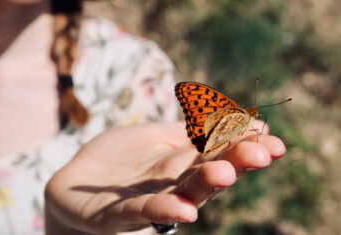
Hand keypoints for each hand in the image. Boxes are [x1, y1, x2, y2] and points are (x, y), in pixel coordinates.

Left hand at [45, 121, 285, 234]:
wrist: (76, 184)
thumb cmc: (121, 158)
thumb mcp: (159, 134)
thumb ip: (194, 129)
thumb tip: (241, 117)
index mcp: (182, 163)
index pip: (218, 151)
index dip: (243, 144)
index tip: (270, 135)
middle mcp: (173, 183)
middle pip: (208, 173)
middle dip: (236, 163)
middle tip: (263, 152)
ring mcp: (149, 200)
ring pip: (183, 193)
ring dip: (205, 185)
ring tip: (225, 174)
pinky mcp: (119, 214)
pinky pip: (143, 212)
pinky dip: (164, 210)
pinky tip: (184, 209)